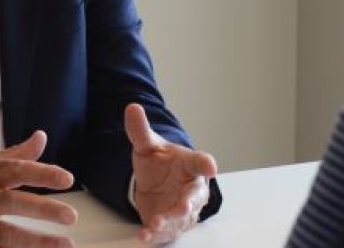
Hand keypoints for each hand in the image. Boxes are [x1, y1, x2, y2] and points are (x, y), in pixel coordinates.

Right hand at [0, 131, 77, 247]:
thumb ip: (14, 156)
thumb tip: (41, 138)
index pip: (13, 170)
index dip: (41, 172)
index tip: (66, 178)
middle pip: (11, 203)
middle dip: (43, 210)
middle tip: (70, 215)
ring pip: (4, 236)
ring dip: (36, 243)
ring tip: (64, 245)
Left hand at [124, 103, 216, 243]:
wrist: (156, 183)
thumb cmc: (160, 163)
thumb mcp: (148, 145)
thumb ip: (140, 130)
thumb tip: (132, 108)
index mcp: (191, 164)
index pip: (201, 162)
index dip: (206, 164)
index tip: (211, 166)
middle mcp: (192, 189)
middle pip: (195, 197)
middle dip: (188, 203)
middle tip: (182, 205)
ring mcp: (183, 209)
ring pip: (180, 218)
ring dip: (169, 222)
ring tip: (156, 224)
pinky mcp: (171, 225)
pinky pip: (167, 232)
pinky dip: (156, 235)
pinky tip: (145, 235)